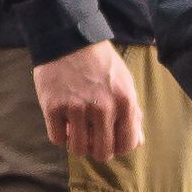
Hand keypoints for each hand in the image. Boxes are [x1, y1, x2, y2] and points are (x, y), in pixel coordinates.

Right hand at [31, 38, 142, 158]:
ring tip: (76, 130)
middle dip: (97, 149)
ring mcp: (77, 108)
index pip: (127, 145)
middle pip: (102, 152)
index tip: (110, 141)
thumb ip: (132, 113)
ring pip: (78, 149)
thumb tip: (137, 142)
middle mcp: (103, 107)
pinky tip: (63, 122)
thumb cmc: (100, 62)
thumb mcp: (124, 82)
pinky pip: (57, 139)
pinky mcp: (54, 107)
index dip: (118, 148)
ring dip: (77, 144)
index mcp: (125, 102)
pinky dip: (60, 135)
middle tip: (91, 138)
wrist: (69, 38)